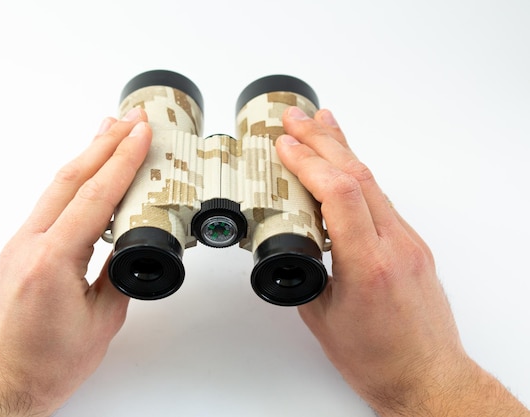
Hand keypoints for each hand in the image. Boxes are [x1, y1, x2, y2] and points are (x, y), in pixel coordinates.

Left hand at [0, 109, 150, 416]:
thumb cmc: (43, 364)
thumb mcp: (101, 321)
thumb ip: (119, 277)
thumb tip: (131, 248)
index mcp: (52, 261)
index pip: (94, 197)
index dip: (122, 161)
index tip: (141, 134)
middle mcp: (30, 244)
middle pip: (71, 178)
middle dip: (105, 143)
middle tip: (131, 119)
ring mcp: (20, 245)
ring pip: (57, 187)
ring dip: (87, 155)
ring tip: (109, 130)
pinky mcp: (20, 251)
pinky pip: (50, 204)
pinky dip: (74, 181)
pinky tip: (86, 173)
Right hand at [275, 107, 529, 415]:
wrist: (427, 375)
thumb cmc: (379, 358)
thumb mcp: (322, 317)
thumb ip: (306, 271)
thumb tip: (292, 240)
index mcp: (369, 266)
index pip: (339, 195)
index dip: (309, 162)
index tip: (284, 145)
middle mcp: (395, 246)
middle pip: (358, 176)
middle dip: (322, 141)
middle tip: (295, 119)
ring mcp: (408, 242)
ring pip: (373, 182)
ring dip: (342, 150)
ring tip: (320, 124)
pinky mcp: (412, 244)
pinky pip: (381, 199)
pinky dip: (357, 174)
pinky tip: (344, 164)